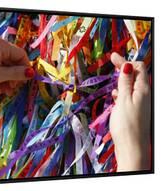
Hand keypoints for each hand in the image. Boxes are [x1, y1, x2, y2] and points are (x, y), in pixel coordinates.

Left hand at [0, 36, 33, 111]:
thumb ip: (16, 74)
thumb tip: (31, 73)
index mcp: (0, 45)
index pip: (20, 55)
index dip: (25, 69)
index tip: (24, 82)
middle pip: (10, 60)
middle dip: (13, 76)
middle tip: (12, 89)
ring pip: (1, 64)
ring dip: (4, 78)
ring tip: (3, 92)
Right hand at [109, 52, 150, 170]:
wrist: (132, 147)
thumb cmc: (127, 124)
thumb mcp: (124, 100)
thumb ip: (125, 82)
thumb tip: (127, 65)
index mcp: (143, 89)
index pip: (138, 68)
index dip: (126, 60)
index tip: (112, 56)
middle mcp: (144, 94)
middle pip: (136, 75)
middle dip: (124, 67)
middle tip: (112, 60)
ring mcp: (140, 103)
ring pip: (132, 85)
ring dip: (123, 80)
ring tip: (113, 78)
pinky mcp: (135, 110)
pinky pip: (130, 95)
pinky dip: (122, 92)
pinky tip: (115, 95)